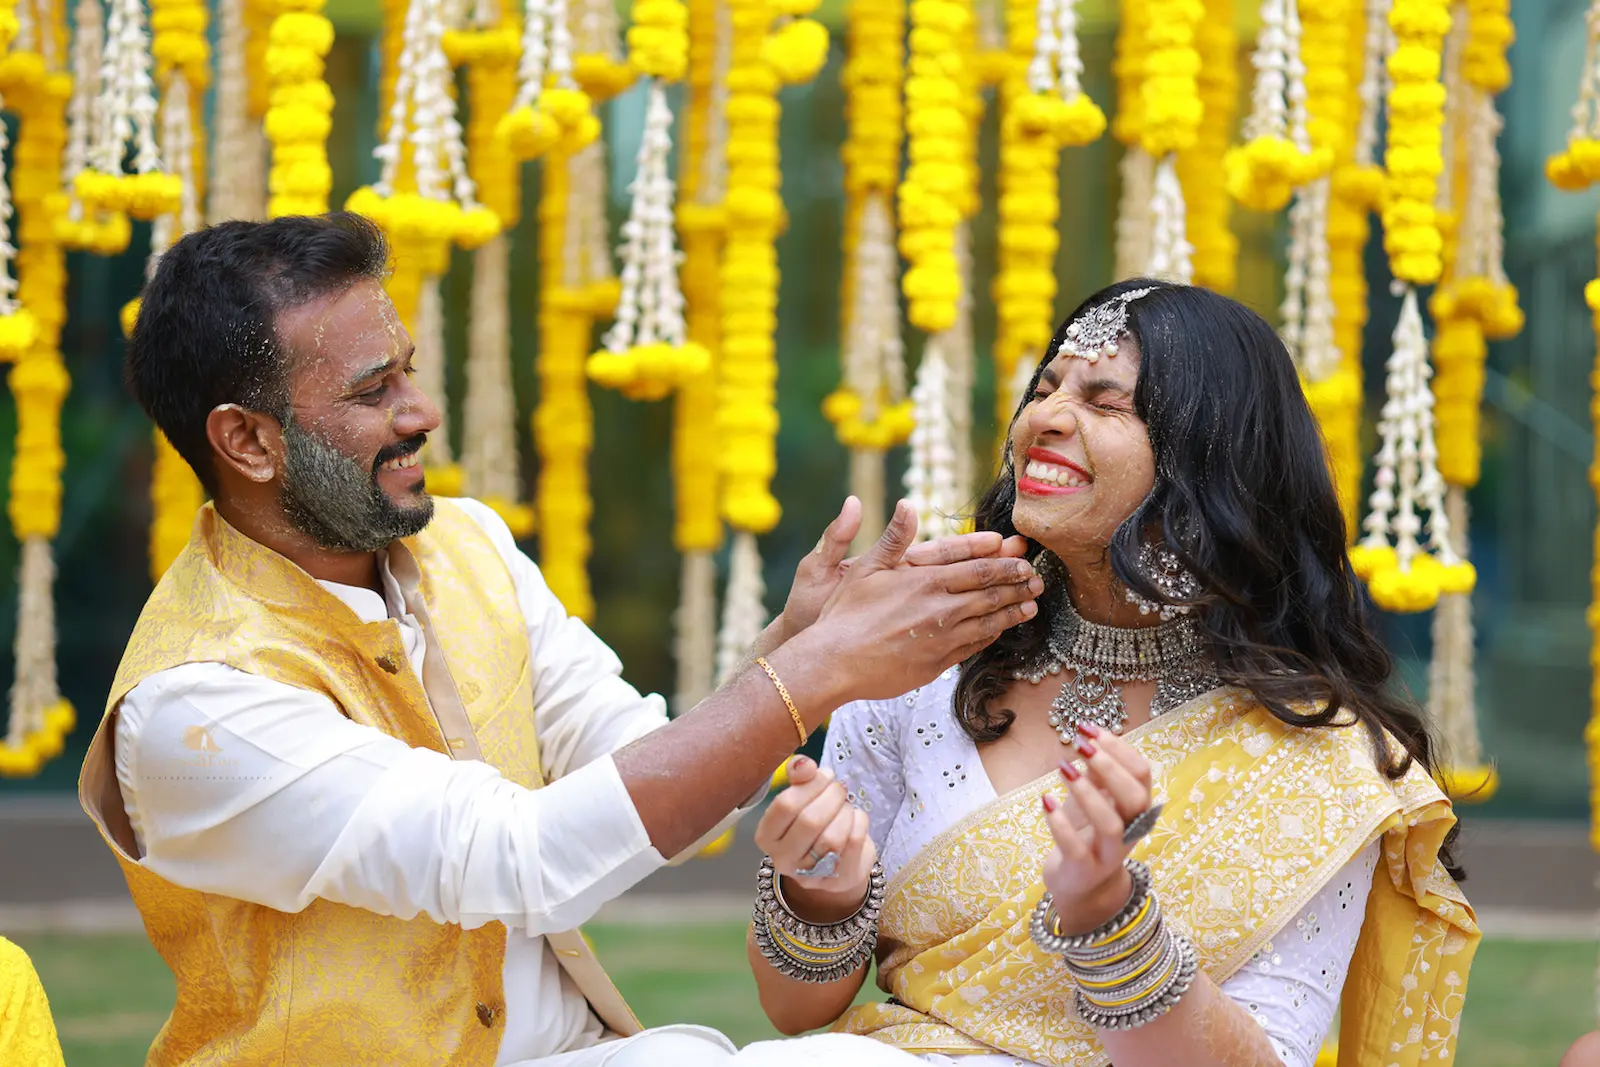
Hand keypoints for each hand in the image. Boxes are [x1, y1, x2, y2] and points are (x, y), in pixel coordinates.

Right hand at [754, 755, 876, 918]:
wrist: (837, 862)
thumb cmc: (815, 825)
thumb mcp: (801, 799)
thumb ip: (798, 778)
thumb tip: (804, 764)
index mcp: (766, 837)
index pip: (784, 806)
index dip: (809, 784)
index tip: (824, 774)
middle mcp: (783, 859)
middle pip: (810, 821)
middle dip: (831, 796)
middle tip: (839, 788)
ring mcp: (810, 875)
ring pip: (832, 837)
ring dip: (845, 811)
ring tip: (845, 805)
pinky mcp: (839, 880)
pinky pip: (853, 843)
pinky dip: (859, 822)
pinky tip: (855, 818)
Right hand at [781, 500, 1042, 704]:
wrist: (834, 663)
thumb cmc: (845, 614)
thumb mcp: (866, 568)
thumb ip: (894, 537)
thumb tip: (909, 503)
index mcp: (925, 580)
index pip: (977, 567)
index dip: (1004, 561)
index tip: (1021, 555)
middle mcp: (940, 608)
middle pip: (990, 592)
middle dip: (1016, 584)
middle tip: (1037, 579)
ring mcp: (942, 638)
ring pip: (988, 621)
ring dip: (1012, 610)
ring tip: (1031, 604)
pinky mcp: (937, 663)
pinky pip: (973, 646)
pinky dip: (991, 635)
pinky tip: (1000, 629)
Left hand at [1039, 722, 1154, 934]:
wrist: (1081, 883)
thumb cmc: (1087, 832)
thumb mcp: (1094, 798)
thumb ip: (1097, 774)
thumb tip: (1089, 738)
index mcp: (1137, 808)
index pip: (1141, 772)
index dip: (1117, 747)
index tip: (1087, 728)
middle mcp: (1131, 830)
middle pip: (1134, 796)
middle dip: (1109, 766)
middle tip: (1081, 746)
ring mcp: (1110, 853)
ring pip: (1110, 823)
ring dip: (1086, 792)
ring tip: (1063, 768)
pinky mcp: (1085, 869)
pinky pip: (1076, 847)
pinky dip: (1060, 823)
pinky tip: (1046, 800)